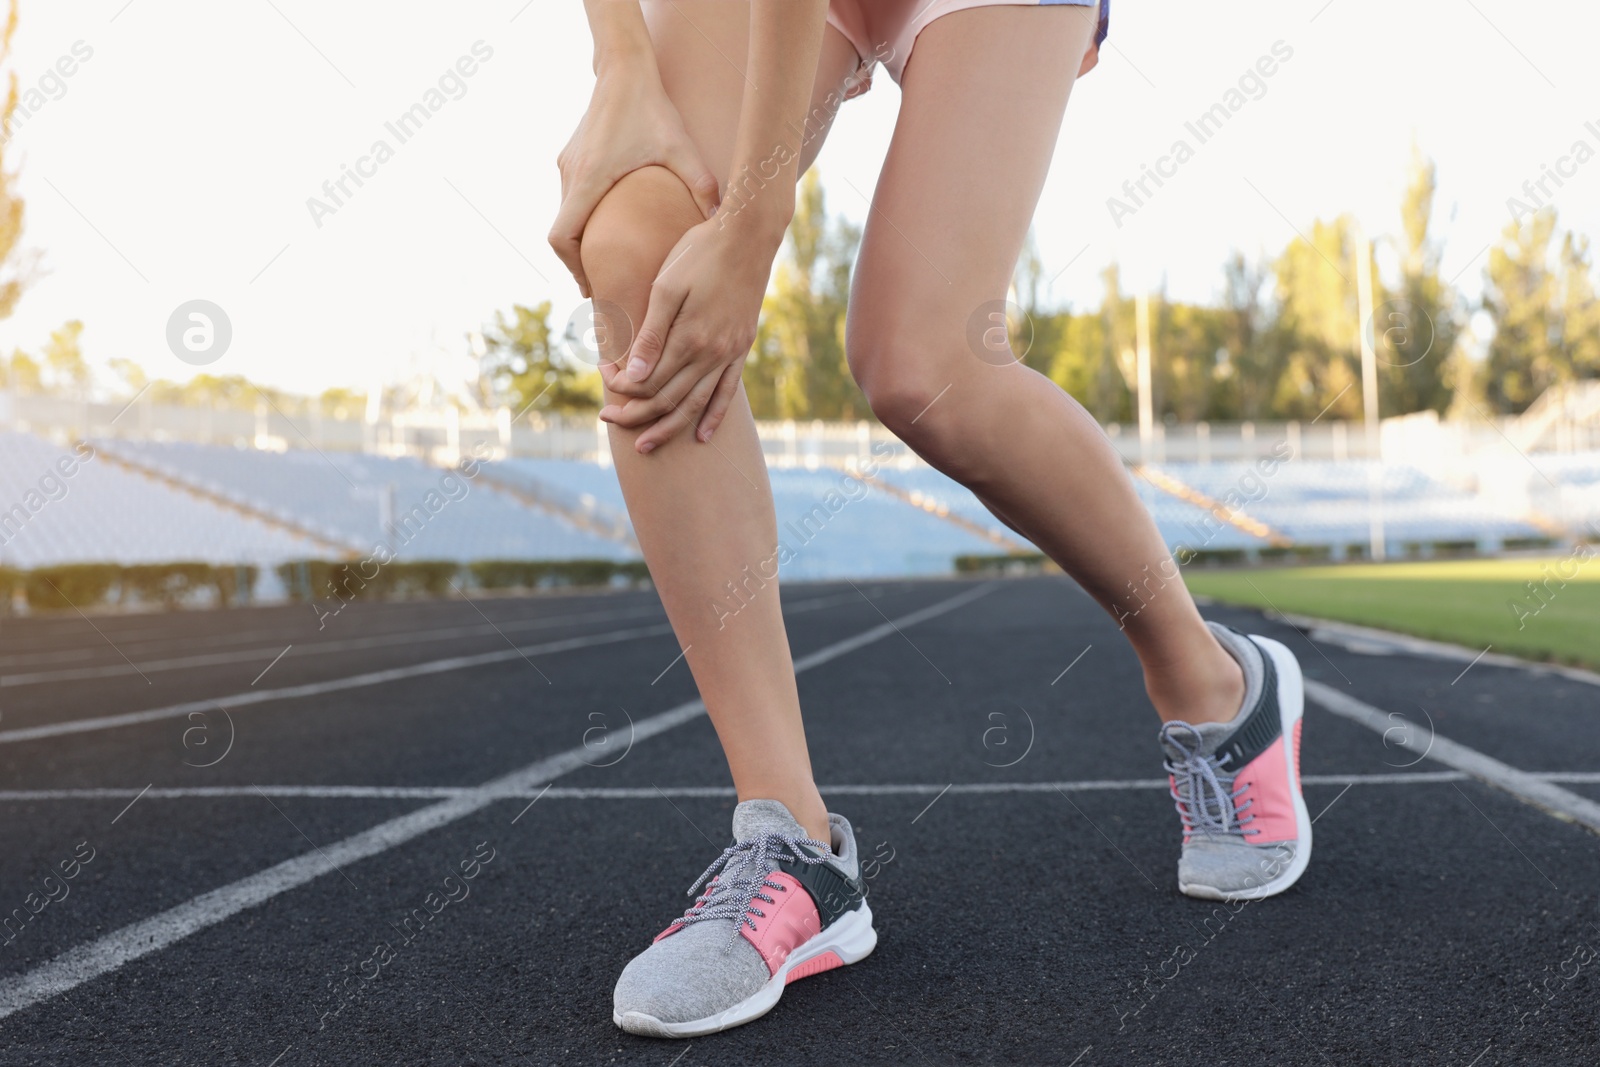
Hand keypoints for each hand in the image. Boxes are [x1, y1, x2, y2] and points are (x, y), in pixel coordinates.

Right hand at [549, 69, 719, 297]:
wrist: (624, 68)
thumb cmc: (652, 108)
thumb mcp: (680, 147)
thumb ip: (701, 183)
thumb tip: (722, 219)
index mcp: (589, 179)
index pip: (562, 237)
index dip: (572, 268)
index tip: (590, 287)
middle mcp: (571, 175)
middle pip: (560, 234)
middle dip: (578, 263)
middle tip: (601, 289)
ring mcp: (568, 165)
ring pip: (564, 215)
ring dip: (580, 241)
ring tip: (605, 265)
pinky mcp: (571, 156)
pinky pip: (570, 198)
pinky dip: (582, 219)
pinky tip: (608, 229)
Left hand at [598, 213, 782, 452]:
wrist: (747, 236)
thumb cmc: (699, 253)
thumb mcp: (667, 287)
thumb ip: (652, 336)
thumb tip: (634, 377)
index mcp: (689, 339)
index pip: (648, 380)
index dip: (621, 386)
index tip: (602, 374)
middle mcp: (711, 354)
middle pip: (668, 399)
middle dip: (635, 413)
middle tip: (607, 419)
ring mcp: (729, 354)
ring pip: (695, 405)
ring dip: (668, 428)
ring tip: (645, 446)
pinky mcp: (741, 349)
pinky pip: (727, 393)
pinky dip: (713, 416)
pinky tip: (702, 436)